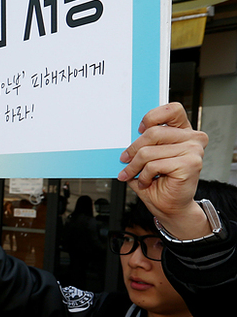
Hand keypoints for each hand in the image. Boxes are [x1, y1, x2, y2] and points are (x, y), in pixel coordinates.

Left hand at [117, 103, 209, 238]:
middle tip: (124, 160)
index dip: (152, 117)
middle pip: (153, 133)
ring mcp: (193, 150)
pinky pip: (153, 165)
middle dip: (133, 149)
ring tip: (131, 174)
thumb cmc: (159, 182)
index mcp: (184, 132)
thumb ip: (143, 144)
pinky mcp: (190, 164)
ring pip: (149, 151)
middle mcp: (192, 138)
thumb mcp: (148, 158)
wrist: (170, 206)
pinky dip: (143, 176)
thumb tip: (124, 138)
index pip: (172, 110)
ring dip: (134, 166)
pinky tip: (145, 182)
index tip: (139, 130)